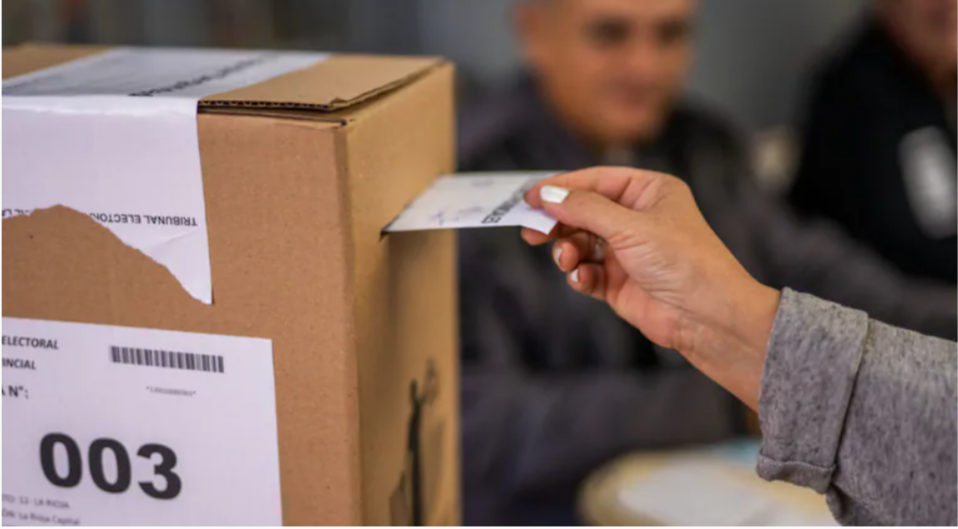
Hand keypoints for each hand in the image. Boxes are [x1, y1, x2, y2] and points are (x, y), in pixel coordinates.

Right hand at [522, 167, 780, 407]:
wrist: (707, 316)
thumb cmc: (683, 260)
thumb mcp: (631, 226)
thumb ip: (585, 209)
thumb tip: (547, 195)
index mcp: (649, 192)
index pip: (595, 181)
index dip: (561, 188)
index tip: (529, 197)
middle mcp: (637, 218)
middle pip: (583, 212)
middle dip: (558, 223)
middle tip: (531, 231)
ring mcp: (628, 251)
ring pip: (580, 243)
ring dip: (568, 251)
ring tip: (566, 261)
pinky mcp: (620, 282)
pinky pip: (587, 272)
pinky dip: (580, 275)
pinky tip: (583, 280)